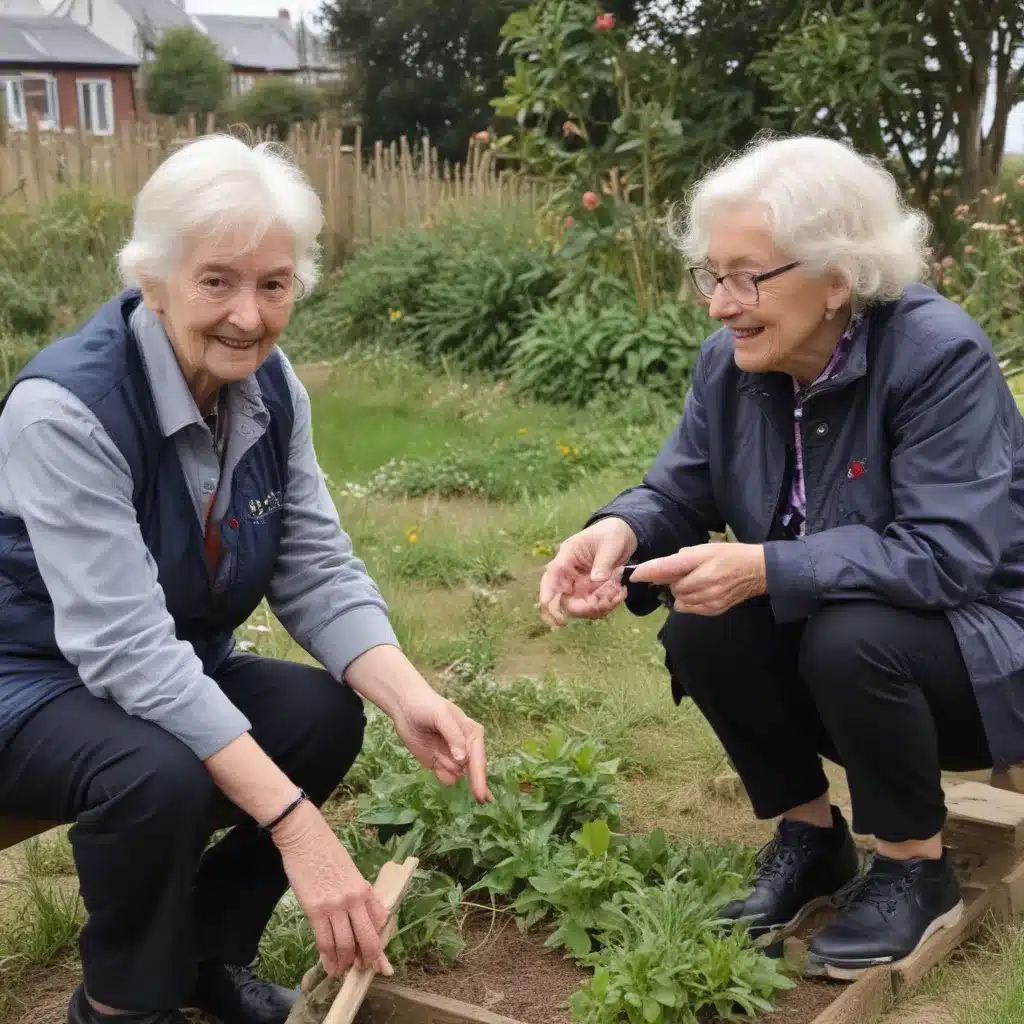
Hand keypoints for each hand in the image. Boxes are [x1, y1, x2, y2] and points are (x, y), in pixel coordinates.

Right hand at [272, 801, 392, 976]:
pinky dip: (328, 958)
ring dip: (345, 962)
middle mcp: (353, 900)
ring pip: (345, 945)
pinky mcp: (314, 910)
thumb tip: (368, 917)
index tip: (381, 962)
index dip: (380, 946)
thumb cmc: (328, 851)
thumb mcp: (352, 871)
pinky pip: (324, 941)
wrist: (305, 837)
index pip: (379, 923)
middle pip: (366, 939)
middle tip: (365, 971)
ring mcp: (334, 906)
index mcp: (364, 888)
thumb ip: (360, 894)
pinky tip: (329, 967)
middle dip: (368, 960)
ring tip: (343, 971)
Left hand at [391, 689, 492, 802]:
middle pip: (473, 772)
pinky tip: (434, 761)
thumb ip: (453, 736)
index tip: (481, 795)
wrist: (405, 707)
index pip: (478, 759)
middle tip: (481, 801)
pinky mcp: (439, 764)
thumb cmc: (427, 706)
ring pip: (457, 775)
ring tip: (435, 751)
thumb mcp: (441, 715)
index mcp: (472, 734)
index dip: (480, 777)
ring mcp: (452, 758)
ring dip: (448, 770)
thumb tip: (463, 760)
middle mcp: (466, 748)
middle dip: (476, 785)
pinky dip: (441, 775)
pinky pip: (445, 778)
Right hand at [538, 518, 637, 627]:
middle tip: (601, 605)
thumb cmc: (612, 533)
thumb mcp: (610, 544)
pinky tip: (619, 592)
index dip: (549, 592)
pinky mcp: (587, 590)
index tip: (549, 607)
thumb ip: (603, 562)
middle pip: (559, 596)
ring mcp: (577, 582)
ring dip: (597, 606)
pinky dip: (605, 604)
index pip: (553, 573)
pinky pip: (590, 605)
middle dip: (579, 607)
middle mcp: (568, 572)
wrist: (622, 536)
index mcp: (568, 554)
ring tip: (618, 591)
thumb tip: (596, 579)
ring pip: (577, 604)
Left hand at [628, 543, 766, 615]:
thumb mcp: (705, 549)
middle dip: (674, 582)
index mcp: (702, 560)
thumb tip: (658, 570)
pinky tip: (701, 593)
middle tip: (686, 574)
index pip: (669, 567)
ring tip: (696, 583)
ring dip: (681, 593)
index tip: (634, 575)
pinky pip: (690, 609)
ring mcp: (711, 597)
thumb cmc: (729, 555)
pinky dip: (689, 602)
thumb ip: (681, 559)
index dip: (649, 571)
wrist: (757, 571)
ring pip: (680, 600)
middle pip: (674, 587)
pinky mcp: (715, 609)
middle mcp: (706, 580)